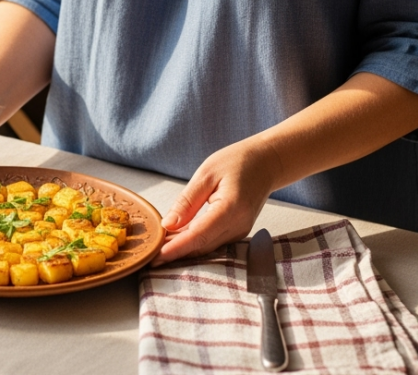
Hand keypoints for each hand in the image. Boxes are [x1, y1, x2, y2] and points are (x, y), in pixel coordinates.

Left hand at [151, 141, 280, 265]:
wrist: (267, 162)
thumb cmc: (239, 162)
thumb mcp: (206, 174)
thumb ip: (187, 201)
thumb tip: (168, 224)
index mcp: (231, 208)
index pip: (199, 235)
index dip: (176, 247)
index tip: (157, 255)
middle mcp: (239, 225)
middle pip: (201, 246)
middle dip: (175, 252)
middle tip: (149, 255)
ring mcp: (240, 231)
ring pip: (206, 247)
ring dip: (183, 249)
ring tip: (158, 249)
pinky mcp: (238, 232)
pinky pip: (212, 242)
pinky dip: (194, 243)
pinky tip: (177, 240)